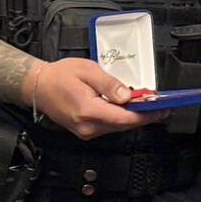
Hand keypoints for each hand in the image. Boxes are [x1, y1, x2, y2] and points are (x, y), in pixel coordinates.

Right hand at [23, 57, 163, 140]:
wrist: (38, 86)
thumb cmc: (59, 75)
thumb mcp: (87, 70)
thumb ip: (109, 83)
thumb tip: (127, 96)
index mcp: (88, 110)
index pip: (124, 119)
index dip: (146, 115)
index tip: (161, 110)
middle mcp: (87, 126)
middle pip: (124, 126)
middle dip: (143, 116)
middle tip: (159, 106)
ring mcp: (85, 131)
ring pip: (117, 128)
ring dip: (132, 118)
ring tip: (145, 105)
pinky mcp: (84, 132)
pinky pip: (108, 127)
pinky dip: (119, 119)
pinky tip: (125, 109)